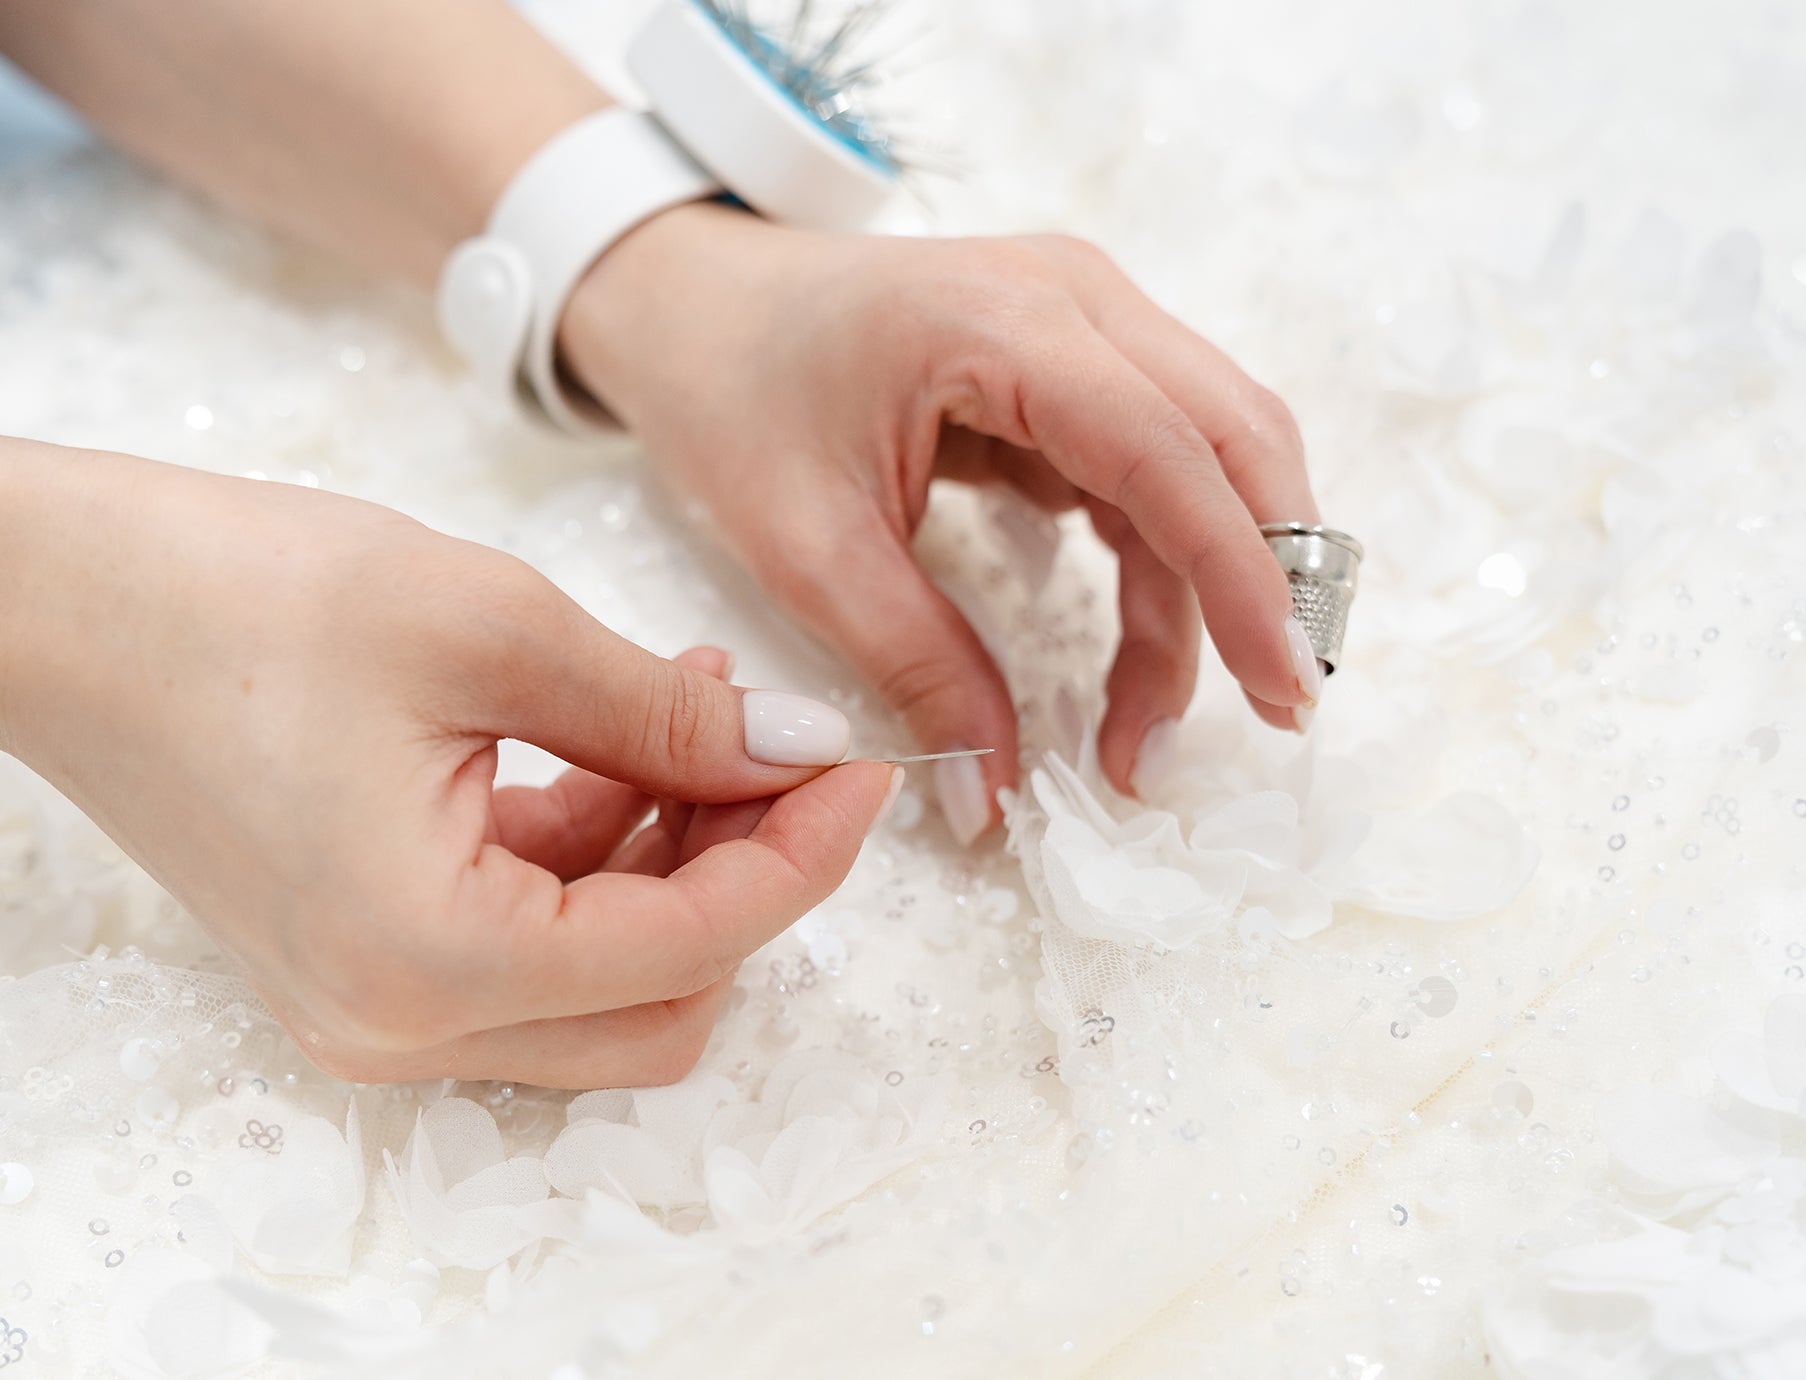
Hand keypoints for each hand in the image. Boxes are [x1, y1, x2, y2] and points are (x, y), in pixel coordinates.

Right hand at [0, 443, 897, 1087]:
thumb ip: (662, 715)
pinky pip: (532, 939)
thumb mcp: (489, 627)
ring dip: (679, 853)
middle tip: (786, 743)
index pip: (696, 942)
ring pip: (608, 977)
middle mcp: (402, 1025)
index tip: (866, 762)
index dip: (806, 850)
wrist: (56, 599)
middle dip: (749, 872)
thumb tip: (796, 751)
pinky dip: (602, 851)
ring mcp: (377, 1004)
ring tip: (701, 703)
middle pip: (664, 998)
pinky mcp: (367, 956)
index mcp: (433, 963)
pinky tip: (628, 732)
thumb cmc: (236, 596)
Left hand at [559, 203, 1324, 841]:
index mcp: (1004, 320)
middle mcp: (1076, 298)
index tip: (1283, 688)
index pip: (1168, 451)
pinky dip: (1167, 566)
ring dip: (1211, 592)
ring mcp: (1086, 319)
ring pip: (1211, 457)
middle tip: (1278, 710)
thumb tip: (993, 797)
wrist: (689, 303)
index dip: (1242, 576)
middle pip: (1234, 435)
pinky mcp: (1078, 361)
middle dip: (1269, 578)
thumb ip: (915, 667)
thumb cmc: (730, 394)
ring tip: (1154, 729)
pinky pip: (1160, 465)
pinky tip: (1141, 659)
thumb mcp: (806, 547)